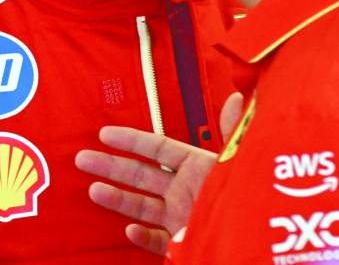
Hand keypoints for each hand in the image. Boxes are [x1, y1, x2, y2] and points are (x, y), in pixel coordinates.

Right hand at [75, 92, 243, 254]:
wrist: (256, 241)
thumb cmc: (246, 195)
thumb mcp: (239, 160)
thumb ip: (232, 131)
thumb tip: (235, 96)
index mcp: (197, 167)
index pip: (158, 149)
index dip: (132, 140)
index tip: (104, 133)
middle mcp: (186, 190)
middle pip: (142, 175)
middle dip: (112, 166)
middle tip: (82, 158)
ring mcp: (182, 217)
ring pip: (143, 206)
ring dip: (117, 198)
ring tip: (92, 190)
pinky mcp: (183, 243)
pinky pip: (157, 239)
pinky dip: (142, 235)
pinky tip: (128, 229)